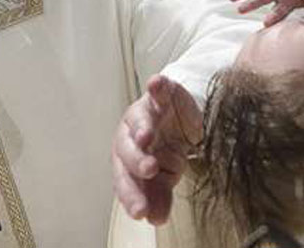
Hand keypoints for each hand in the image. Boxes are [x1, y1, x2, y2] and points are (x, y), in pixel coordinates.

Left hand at [112, 76, 201, 224]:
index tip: (141, 213)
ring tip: (146, 136)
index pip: (124, 180)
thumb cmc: (165, 152)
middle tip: (149, 170)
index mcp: (126, 161)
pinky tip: (157, 83)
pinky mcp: (159, 96)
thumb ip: (160, 196)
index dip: (131, 195)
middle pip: (127, 149)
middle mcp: (130, 136)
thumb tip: (157, 219)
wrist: (179, 121)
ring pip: (139, 120)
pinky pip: (157, 90)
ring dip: (142, 126)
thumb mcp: (164, 177)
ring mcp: (143, 113)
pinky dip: (157, 86)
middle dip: (137, 160)